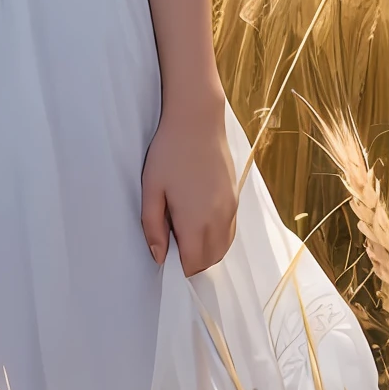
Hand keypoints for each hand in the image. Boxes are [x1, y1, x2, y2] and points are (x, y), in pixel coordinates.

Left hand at [140, 89, 238, 275]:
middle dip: (193, 262)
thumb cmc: (169, 152)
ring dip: (206, 251)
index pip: (193, 263)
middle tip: (172, 245)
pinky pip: (230, 231)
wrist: (198, 122)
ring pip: (223, 248)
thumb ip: (153, 226)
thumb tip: (159, 256)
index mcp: (196, 220)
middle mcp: (218, 219)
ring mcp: (231, 209)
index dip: (179, 267)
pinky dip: (218, 238)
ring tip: (184, 233)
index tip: (166, 257)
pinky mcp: (236, 199)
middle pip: (210, 260)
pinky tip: (200, 222)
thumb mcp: (152, 188)